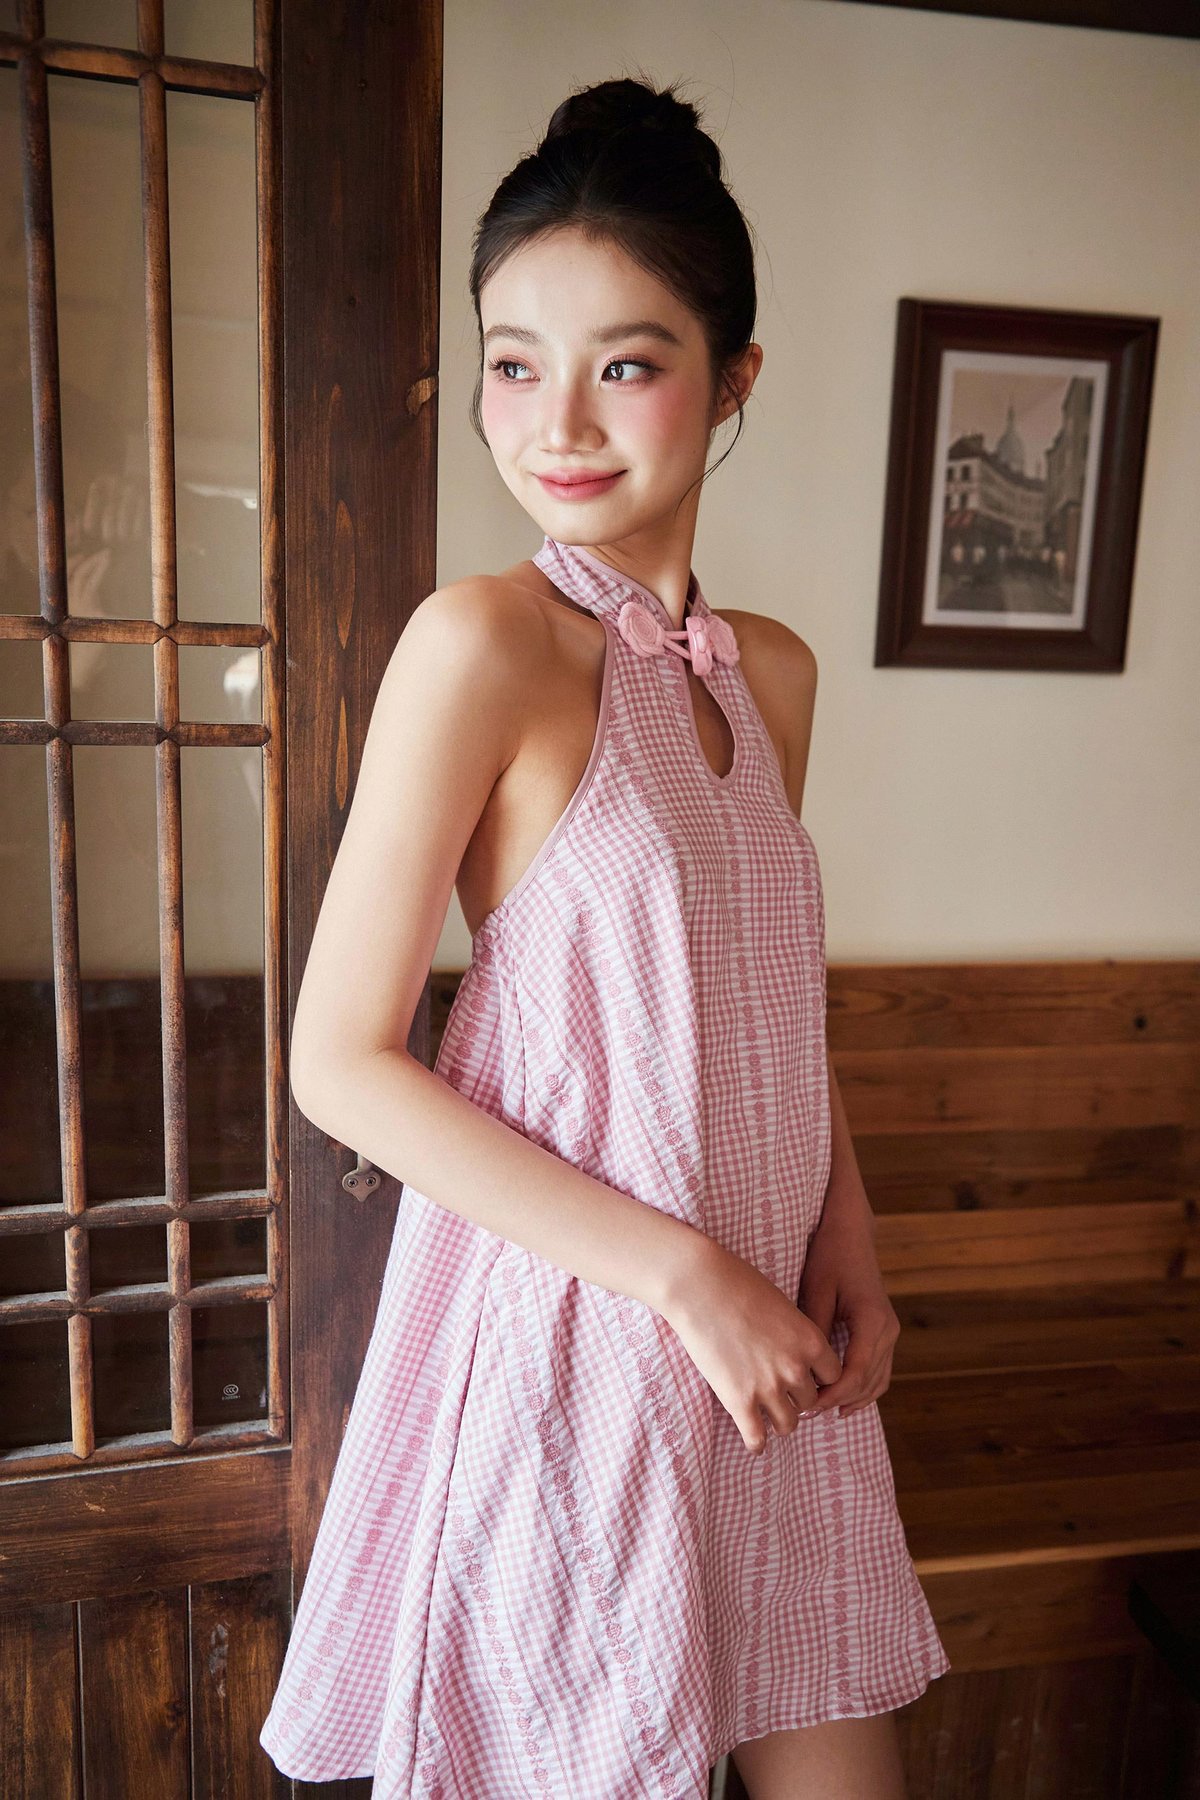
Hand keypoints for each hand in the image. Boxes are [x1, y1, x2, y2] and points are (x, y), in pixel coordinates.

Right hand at [663, 1240, 843, 1455]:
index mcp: (811, 1342)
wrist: (701, 1286)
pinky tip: (753, 1440)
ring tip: (768, 1415)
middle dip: (796, 1397)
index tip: (804, 1375)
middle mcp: (796, 1368)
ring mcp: (768, 1387)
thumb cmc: (738, 1284)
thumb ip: (795, 1334)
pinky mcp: (739, 1400)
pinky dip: (756, 1443)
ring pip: (788, 1424)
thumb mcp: (782, 1305)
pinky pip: (756, 1438)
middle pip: (810, 1401)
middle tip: (781, 1393)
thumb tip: (796, 1352)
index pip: (834, 1376)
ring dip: (779, 1420)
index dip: (818, 1377)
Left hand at [796, 1196, 900, 1417]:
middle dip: (838, 1401)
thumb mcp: (817, 1291)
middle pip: (868, 1382)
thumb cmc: (829, 1257)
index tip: (806, 1406)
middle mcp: (887, 1330)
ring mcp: (890, 1331)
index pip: (854, 1374)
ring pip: (878, 1381)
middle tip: (805, 1413)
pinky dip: (863, 1389)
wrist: (850, 1232)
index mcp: (872, 1321)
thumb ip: (816, 1332)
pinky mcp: (884, 1331)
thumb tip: (806, 1370)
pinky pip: (879, 1370)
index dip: (831, 1396)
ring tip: (820, 1411)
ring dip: (853, 1399)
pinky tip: (841, 1401)